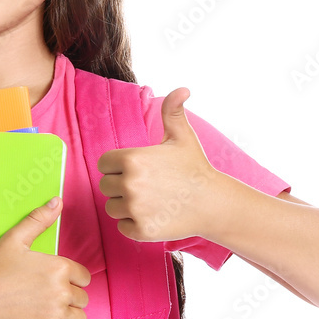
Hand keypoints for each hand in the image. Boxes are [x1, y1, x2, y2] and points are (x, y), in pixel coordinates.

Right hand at [0, 198, 90, 318]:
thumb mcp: (13, 240)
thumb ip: (38, 220)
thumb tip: (57, 200)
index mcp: (59, 267)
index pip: (84, 277)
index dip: (71, 281)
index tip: (54, 284)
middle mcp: (62, 291)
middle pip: (82, 298)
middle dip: (69, 299)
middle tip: (47, 300)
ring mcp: (56, 315)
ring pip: (80, 318)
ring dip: (69, 317)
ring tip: (49, 314)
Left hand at [96, 87, 218, 242]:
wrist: (214, 203)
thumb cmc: (195, 168)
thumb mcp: (182, 136)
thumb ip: (173, 111)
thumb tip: (182, 89)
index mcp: (132, 159)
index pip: (104, 164)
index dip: (117, 166)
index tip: (137, 170)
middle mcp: (129, 184)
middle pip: (105, 186)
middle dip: (121, 186)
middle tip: (148, 186)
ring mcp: (135, 209)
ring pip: (112, 208)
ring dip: (126, 206)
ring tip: (150, 201)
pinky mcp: (141, 230)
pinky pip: (122, 227)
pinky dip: (134, 225)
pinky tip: (154, 216)